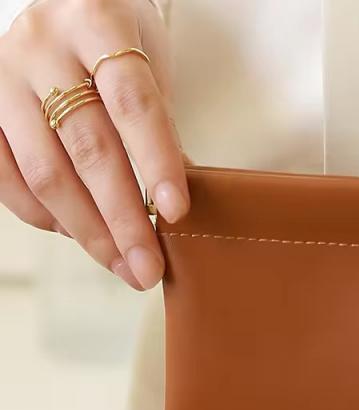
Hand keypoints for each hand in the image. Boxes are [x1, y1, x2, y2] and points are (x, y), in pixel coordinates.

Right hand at [0, 0, 187, 289]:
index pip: (133, 103)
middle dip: (123, 219)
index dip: (157, 162)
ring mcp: (3, 77)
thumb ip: (161, 124)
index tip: (175, 214)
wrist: (62, 6)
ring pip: (45, 172)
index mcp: (98, 22)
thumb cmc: (118, 40)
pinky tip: (77, 235)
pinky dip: (44, 216)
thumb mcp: (152, 61)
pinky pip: (6, 178)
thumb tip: (172, 207)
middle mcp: (42, 46)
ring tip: (123, 265)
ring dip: (88, 231)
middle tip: (148, 267)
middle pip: (88, 148)